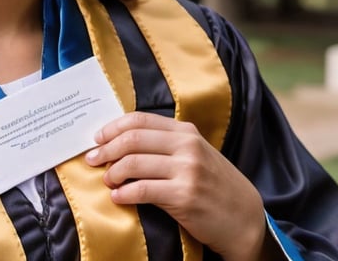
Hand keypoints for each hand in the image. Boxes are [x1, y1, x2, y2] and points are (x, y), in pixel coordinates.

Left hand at [85, 112, 273, 260]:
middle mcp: (187, 146)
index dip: (113, 127)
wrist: (246, 218)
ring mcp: (187, 171)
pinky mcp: (184, 196)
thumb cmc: (215, 185)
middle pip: (133, 139)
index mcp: (186, 131)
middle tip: (91, 159)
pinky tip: (118, 197)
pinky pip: (143, 190)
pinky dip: (124, 193)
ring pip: (135, 163)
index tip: (97, 138)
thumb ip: (166, 144)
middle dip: (106, 149)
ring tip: (106, 181)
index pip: (140, 120)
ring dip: (113, 173)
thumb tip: (122, 140)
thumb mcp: (195, 154)